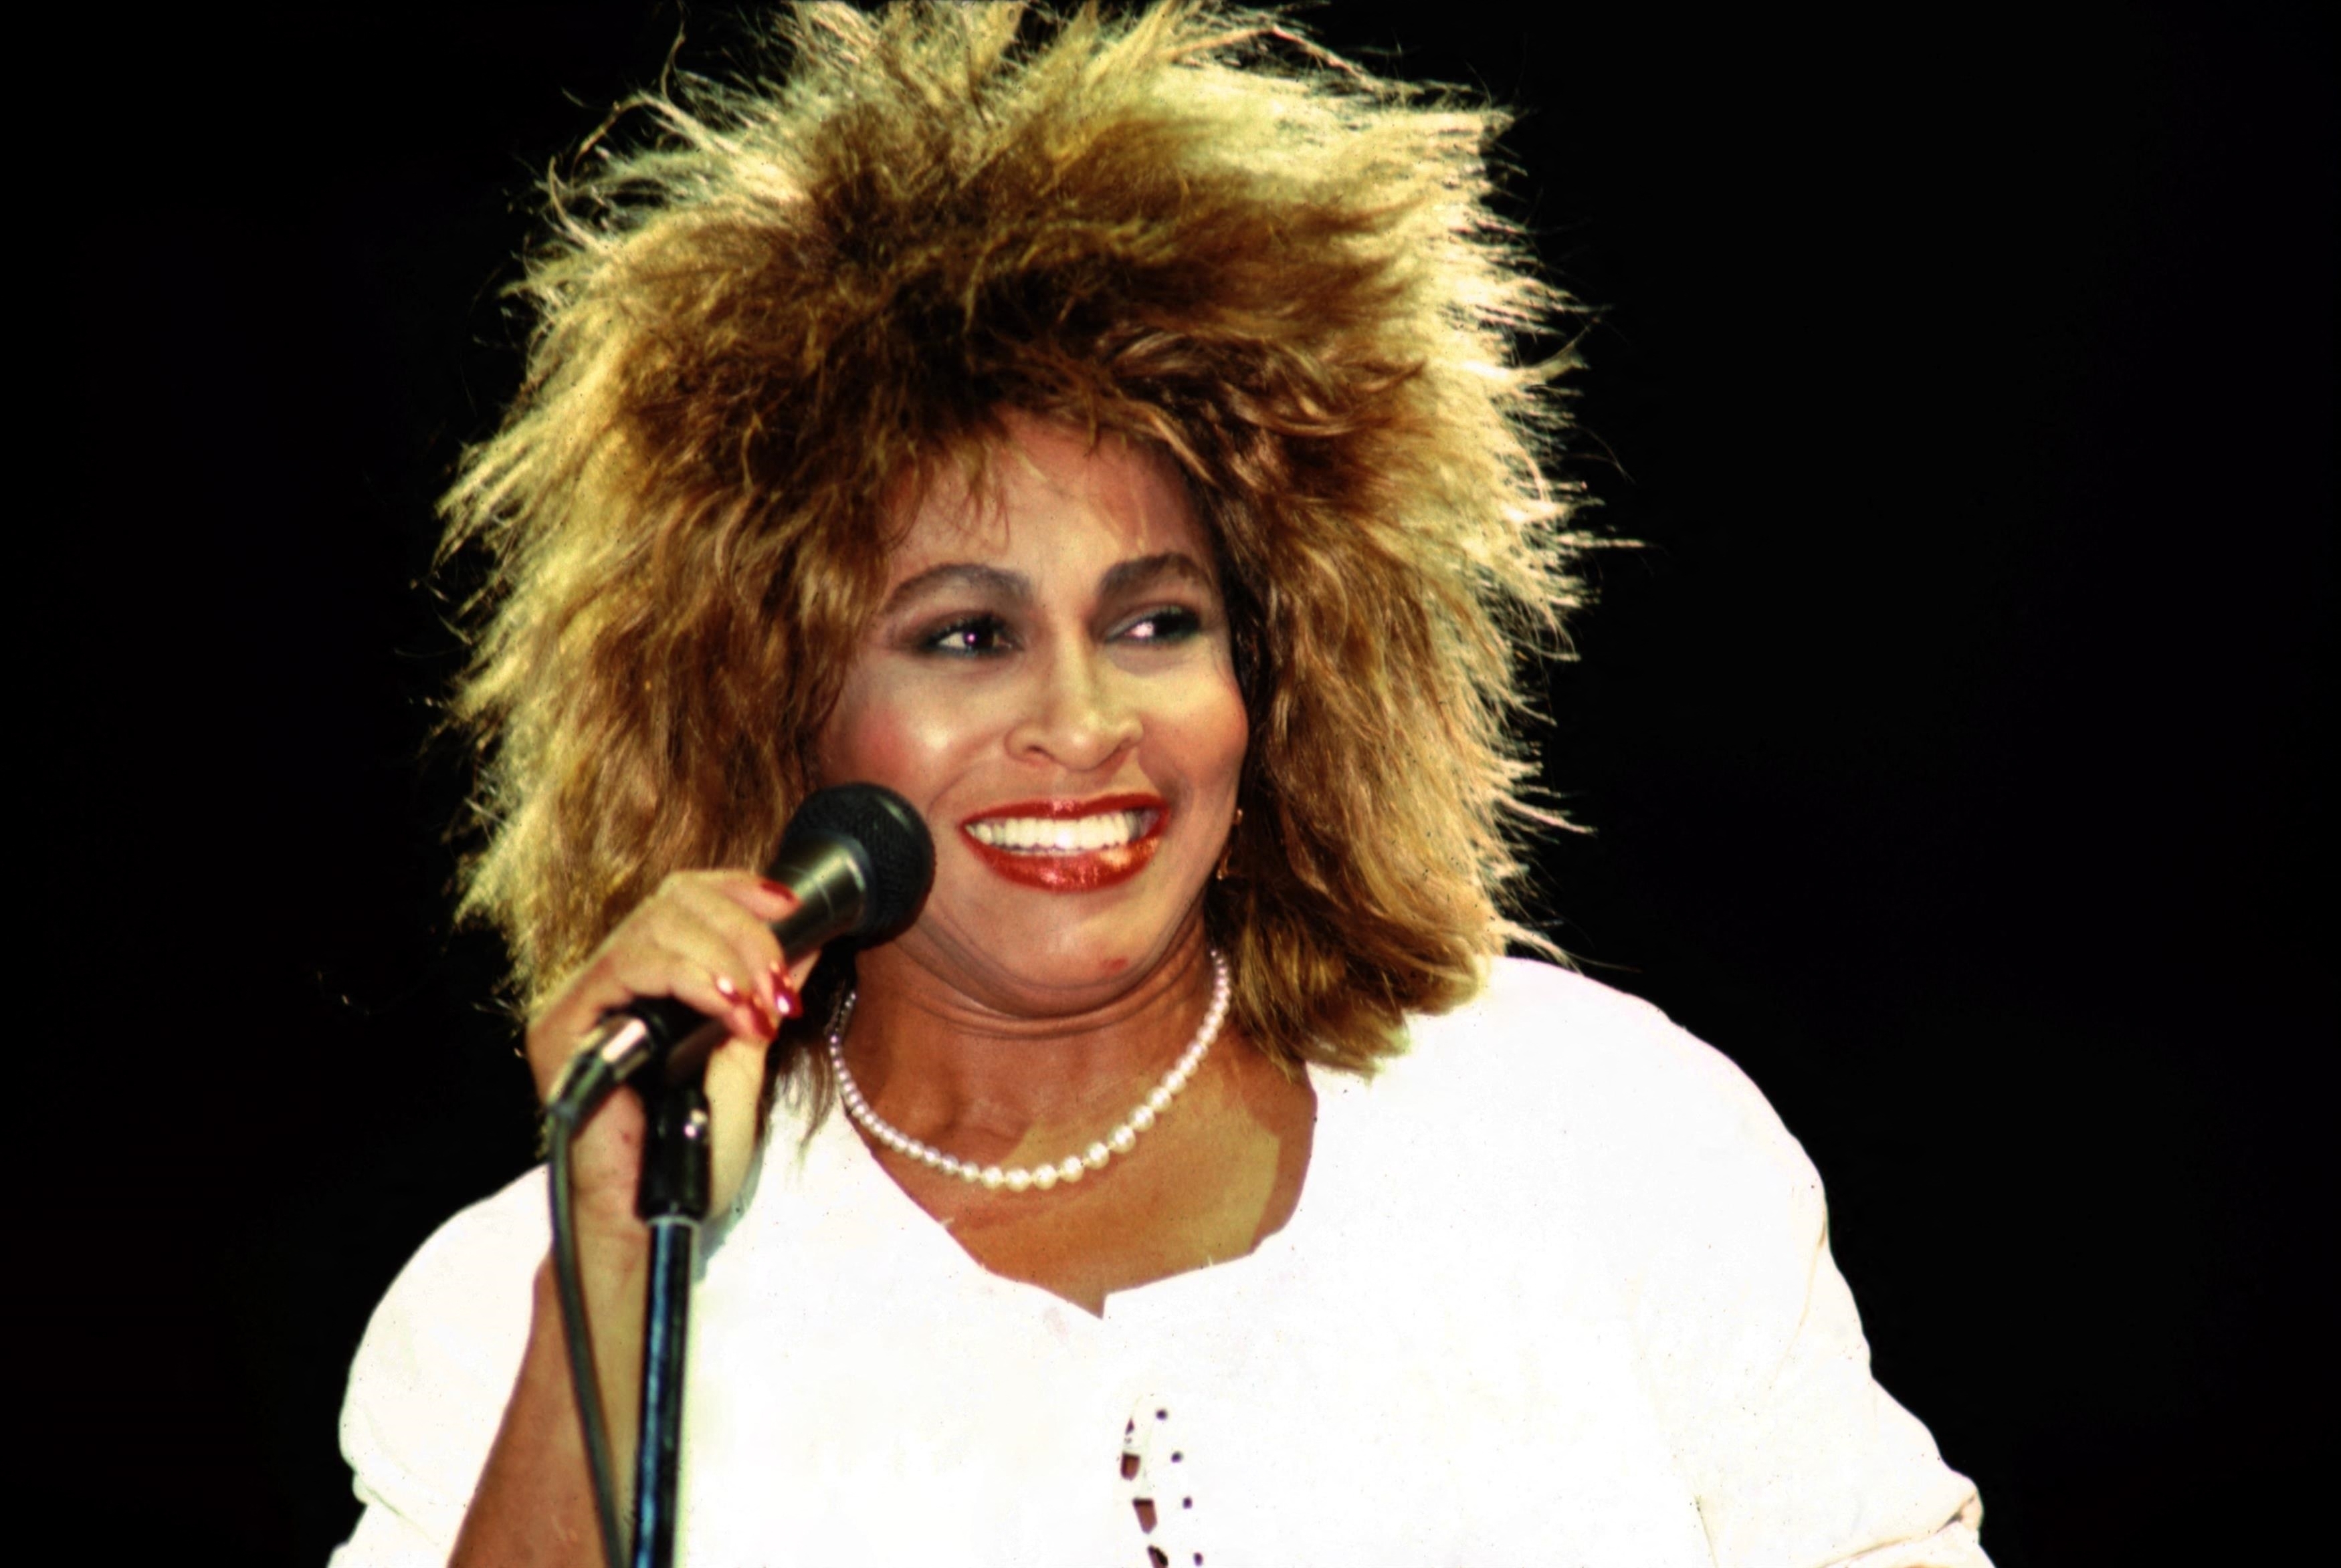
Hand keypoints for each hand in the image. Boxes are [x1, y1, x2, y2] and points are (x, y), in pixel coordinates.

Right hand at [525, 871, 814, 1242]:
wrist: (654, 1218)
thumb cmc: (693, 1154)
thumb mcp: (744, 1056)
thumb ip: (762, 996)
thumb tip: (807, 938)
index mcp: (642, 981)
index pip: (682, 899)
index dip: (737, 890)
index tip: (792, 910)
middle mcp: (604, 982)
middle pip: (672, 903)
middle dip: (744, 934)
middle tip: (781, 989)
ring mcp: (577, 1003)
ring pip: (653, 928)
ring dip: (726, 959)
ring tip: (761, 1010)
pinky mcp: (561, 1028)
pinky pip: (628, 969)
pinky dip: (692, 981)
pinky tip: (731, 1014)